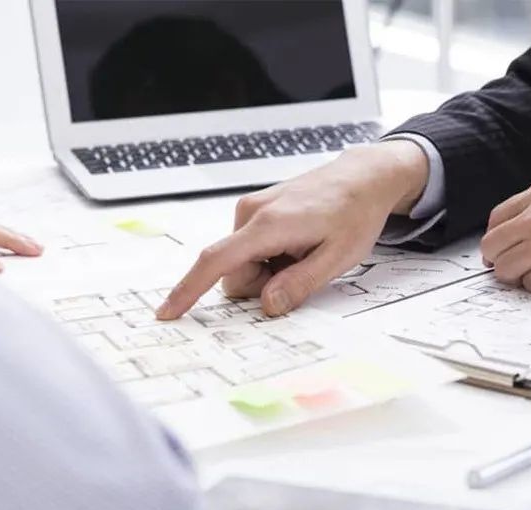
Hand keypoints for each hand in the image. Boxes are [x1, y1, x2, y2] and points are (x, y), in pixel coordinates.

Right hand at [156, 142, 428, 318]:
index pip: (216, 262)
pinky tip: (297, 243)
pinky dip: (270, 257)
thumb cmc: (354, 213)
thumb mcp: (338, 258)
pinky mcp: (254, 210)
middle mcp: (250, 212)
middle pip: (233, 273)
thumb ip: (299, 284)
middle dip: (262, 285)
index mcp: (268, 225)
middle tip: (301, 269)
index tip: (167, 312)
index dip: (189, 290)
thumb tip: (267, 306)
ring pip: (241, 264)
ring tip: (303, 251)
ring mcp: (250, 209)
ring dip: (268, 271)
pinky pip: (248, 249)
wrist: (363, 177)